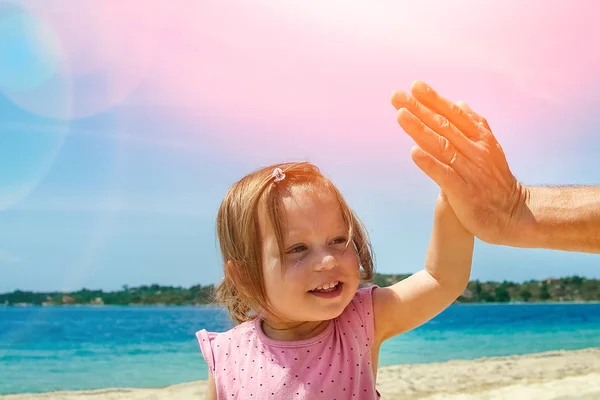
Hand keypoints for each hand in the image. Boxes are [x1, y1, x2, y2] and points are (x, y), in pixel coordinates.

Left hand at [391, 80, 529, 245]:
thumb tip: (460, 103)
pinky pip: (445, 175)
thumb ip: (474, 126)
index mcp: (480, 138)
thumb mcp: (489, 148)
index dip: (434, 99)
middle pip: (444, 125)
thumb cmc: (495, 181)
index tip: (415, 85)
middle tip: (397, 95)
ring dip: (420, 129)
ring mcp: (470, 171)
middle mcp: (475, 151)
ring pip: (442, 146)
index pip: (454, 114)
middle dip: (419, 108)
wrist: (512, 215)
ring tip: (400, 115)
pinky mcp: (465, 193)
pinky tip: (413, 153)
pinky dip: (430, 163)